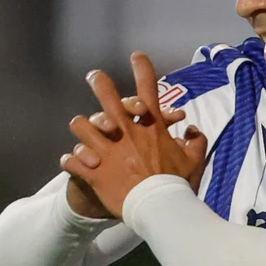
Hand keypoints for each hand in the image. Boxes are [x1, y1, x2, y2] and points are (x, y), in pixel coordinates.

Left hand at [60, 52, 208, 216]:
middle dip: (101, 83)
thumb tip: (193, 130)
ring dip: (82, 127)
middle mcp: (126, 133)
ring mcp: (107, 151)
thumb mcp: (194, 160)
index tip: (136, 56)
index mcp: (150, 128)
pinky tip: (69, 162)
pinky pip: (73, 162)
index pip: (149, 90)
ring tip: (80, 127)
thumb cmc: (178, 184)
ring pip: (83, 126)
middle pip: (109, 99)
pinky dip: (71, 161)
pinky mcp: (94, 172)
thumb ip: (196, 141)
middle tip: (94, 76)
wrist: (160, 209)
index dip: (143, 69)